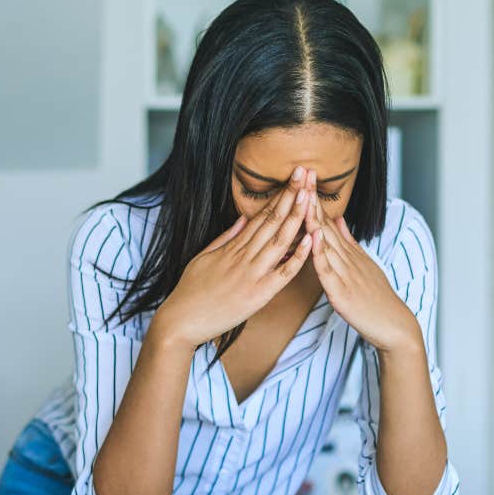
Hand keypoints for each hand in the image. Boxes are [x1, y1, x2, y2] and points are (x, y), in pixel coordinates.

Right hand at [156, 168, 312, 347]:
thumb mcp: (204, 257)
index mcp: (233, 247)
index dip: (279, 196)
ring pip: (280, 240)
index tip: (292, 179)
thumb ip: (225, 238)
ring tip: (310, 195)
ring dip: (297, 217)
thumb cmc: (190, 292)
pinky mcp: (258, 294)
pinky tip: (312, 240)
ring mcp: (252, 274)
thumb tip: (242, 218)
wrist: (181, 321)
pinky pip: (283, 273)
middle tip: (305, 173)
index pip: (261, 216)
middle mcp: (244, 256)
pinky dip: (298, 256)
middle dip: (291, 196)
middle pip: (272, 221)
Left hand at [304, 172, 420, 353]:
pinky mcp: (342, 291)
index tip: (305, 176)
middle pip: (325, 224)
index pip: (327, 220)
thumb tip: (337, 219)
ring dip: (313, 218)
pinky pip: (328, 269)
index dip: (315, 198)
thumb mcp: (361, 264)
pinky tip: (314, 236)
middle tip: (301, 172)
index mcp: (347, 252)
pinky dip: (320, 252)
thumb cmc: (374, 297)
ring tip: (303, 195)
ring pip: (325, 242)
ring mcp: (344, 273)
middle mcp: (346, 257)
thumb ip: (347, 242)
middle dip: (311, 199)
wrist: (393, 325)